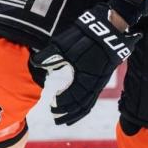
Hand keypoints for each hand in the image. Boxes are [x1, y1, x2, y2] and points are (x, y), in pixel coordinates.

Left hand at [30, 3, 140, 125]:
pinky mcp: (102, 78)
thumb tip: (36, 62)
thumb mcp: (68, 42)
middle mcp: (95, 81)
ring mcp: (100, 81)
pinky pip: (93, 98)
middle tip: (55, 117)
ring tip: (65, 119)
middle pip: (82, 104)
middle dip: (68, 113)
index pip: (74, 95)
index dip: (63, 102)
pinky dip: (84, 107)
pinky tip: (78, 110)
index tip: (52, 103)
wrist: (110, 28)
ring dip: (76, 113)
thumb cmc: (87, 34)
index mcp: (86, 74)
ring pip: (88, 103)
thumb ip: (52, 53)